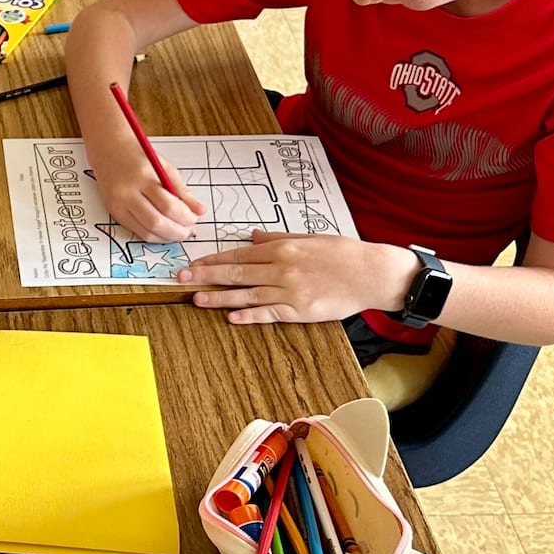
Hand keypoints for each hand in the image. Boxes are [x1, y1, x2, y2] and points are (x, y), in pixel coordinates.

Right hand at [86, 135, 205, 243]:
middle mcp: (128, 193)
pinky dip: (153, 235)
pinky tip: (163, 231)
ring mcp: (118, 204)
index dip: (185, 217)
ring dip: (166, 237)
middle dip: (177, 231)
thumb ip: (182, 190)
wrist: (108, 149)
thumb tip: (199, 211)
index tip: (195, 218)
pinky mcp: (114, 212)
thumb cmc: (139, 156)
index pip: (168, 205)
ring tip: (178, 232)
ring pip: (146, 231)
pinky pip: (136, 231)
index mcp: (143, 177)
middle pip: (156, 222)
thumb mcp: (165, 167)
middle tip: (189, 230)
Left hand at [178, 232, 414, 325]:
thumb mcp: (309, 237)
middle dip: (206, 276)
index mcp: (282, 248)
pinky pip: (269, 313)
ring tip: (197, 299)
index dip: (213, 260)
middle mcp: (281, 268)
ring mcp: (290, 290)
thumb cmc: (342, 253)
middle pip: (236, 273)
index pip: (239, 254)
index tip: (193, 264)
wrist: (372, 273)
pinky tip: (231, 317)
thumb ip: (278, 237)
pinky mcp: (300, 310)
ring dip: (220, 298)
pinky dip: (249, 316)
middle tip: (181, 280)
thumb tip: (251, 236)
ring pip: (247, 295)